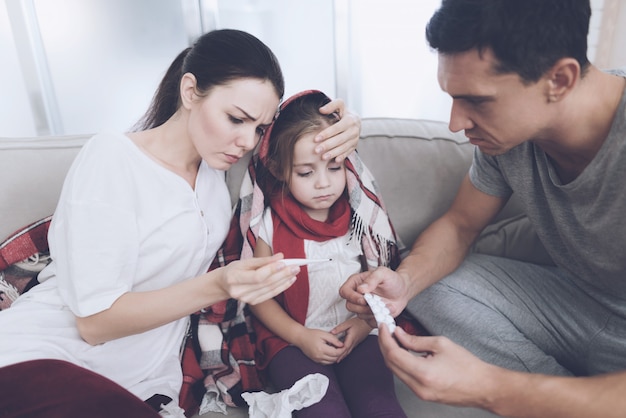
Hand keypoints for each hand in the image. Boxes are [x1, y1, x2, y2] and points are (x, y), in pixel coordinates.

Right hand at [218, 254, 297, 304]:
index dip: (271, 270)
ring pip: (270, 289)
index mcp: (234, 278)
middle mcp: (239, 291)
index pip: (257, 276)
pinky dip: (282, 287)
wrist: (224, 284)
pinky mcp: (253, 302)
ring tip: (295, 272)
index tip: (283, 263)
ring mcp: (246, 299)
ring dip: (285, 280)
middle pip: (266, 283)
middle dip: (283, 274)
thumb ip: (262, 260)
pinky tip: (290, 280)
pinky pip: (270, 294)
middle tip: (296, 267)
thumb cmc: (235, 269)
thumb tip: (280, 257)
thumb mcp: (244, 261)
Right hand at [296, 328, 345, 364]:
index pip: (336, 353)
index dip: (342, 350)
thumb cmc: (311, 334)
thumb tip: (342, 345)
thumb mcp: (323, 334)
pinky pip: (326, 363)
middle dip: (340, 354)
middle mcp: (319, 356)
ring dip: (336, 357)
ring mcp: (317, 359)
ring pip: (331, 362)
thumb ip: (333, 339)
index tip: (345, 346)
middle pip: (334, 358)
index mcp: (321, 349)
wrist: (301, 338)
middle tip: (342, 348)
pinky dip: (330, 360)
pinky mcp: (315, 360)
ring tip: (338, 350)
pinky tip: (331, 354)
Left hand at [315, 98, 360, 161]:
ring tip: (323, 157)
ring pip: (343, 147)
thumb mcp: (339, 106)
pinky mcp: (354, 145)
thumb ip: (331, 106)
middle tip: (316, 150)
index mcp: (350, 120)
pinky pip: (348, 152)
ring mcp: (355, 139)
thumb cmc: (344, 113)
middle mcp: (354, 130)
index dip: (326, 134)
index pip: (336, 128)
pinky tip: (335, 160)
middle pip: (339, 139)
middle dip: (327, 145)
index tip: (316, 139)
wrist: (356, 120)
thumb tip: (321, 110)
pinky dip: (342, 156)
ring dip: (333, 153)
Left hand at [331, 317, 371, 362]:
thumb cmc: (359, 322)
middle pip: (346, 352)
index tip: (334, 354)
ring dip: (343, 356)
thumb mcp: (348, 323)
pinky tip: (343, 353)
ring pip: (348, 351)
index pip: (345, 347)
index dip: (339, 351)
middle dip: (340, 356)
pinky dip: (346, 353)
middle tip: (334, 360)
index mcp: (351, 338)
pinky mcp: (356, 342)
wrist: (368, 323)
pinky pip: (350, 349)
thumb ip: (340, 328)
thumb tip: (332, 332)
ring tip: (337, 360)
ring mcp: (355, 343)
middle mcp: (354, 342)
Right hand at [339, 267, 409, 326]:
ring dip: (372, 312)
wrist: (403, 290)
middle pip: (350, 305)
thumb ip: (372, 278)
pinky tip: (386, 311)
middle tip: (374, 304)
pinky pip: (369, 322)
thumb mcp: (383, 273)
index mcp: (356, 283)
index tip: (363, 299)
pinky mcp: (370, 316)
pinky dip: (379, 318)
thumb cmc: (392, 280)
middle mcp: (357, 295)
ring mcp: (363, 307)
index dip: (351, 297)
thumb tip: (361, 289)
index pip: (344, 291)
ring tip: (384, 306)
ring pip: (359, 315)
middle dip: (362, 307)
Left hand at [378, 324, 497, 407]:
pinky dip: (400, 363)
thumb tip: (398, 334)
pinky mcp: (423, 395)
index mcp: (423, 373)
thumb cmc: (467, 365)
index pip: (393, 354)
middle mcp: (418, 386)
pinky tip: (402, 352)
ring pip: (395, 372)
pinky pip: (404, 378)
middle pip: (390, 364)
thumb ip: (415, 340)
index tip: (383, 326)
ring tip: (392, 338)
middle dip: (384, 345)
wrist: (483, 386)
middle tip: (385, 330)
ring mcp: (420, 394)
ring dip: (391, 355)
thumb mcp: (441, 344)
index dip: (385, 338)